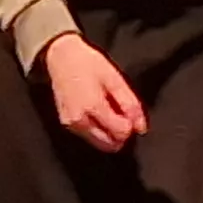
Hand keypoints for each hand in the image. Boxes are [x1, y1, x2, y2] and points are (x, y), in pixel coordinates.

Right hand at [39, 32, 144, 151]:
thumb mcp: (114, 78)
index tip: (130, 112)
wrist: (61, 57)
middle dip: (121, 133)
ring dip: (110, 134)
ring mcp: (71, 125)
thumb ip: (130, 104)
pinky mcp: (66, 125)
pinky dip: (99, 131)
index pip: (121, 133)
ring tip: (110, 111)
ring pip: (100, 143)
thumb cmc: (88, 64)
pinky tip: (98, 113)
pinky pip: (89, 137)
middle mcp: (79, 121)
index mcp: (93, 107)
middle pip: (110, 144)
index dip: (131, 125)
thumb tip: (141, 128)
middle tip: (121, 113)